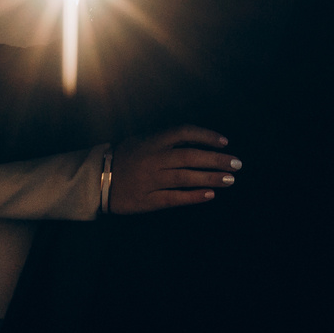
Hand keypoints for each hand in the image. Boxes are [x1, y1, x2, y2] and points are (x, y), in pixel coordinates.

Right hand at [105, 126, 238, 214]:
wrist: (96, 180)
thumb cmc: (122, 158)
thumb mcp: (141, 140)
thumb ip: (164, 140)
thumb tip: (195, 141)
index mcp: (152, 141)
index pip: (184, 132)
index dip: (206, 136)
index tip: (225, 142)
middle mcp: (153, 159)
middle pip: (191, 156)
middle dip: (216, 160)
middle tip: (237, 164)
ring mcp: (151, 180)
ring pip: (186, 178)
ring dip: (211, 178)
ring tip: (230, 179)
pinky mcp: (148, 200)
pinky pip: (175, 198)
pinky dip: (194, 196)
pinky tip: (210, 195)